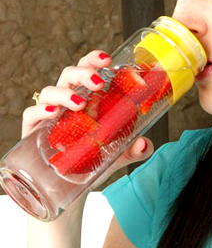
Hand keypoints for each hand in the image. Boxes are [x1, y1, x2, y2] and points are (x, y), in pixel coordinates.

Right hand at [22, 50, 153, 190]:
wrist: (71, 187)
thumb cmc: (94, 161)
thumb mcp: (120, 154)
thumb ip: (136, 149)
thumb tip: (143, 144)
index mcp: (89, 98)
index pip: (88, 70)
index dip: (94, 60)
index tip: (107, 60)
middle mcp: (68, 101)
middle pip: (70, 75)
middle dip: (83, 73)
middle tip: (99, 84)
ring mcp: (50, 115)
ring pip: (50, 91)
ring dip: (64, 93)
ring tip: (80, 103)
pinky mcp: (34, 130)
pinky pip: (31, 114)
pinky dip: (40, 110)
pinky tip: (54, 113)